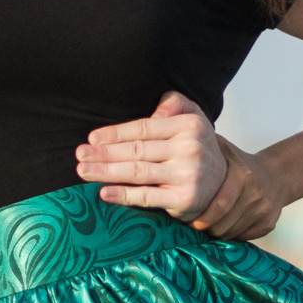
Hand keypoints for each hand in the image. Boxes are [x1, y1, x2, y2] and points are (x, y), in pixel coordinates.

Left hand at [75, 91, 227, 220]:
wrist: (223, 183)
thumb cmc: (196, 148)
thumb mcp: (193, 117)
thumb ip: (175, 103)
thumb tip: (157, 109)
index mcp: (189, 125)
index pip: (144, 128)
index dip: (115, 133)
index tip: (92, 138)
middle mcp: (190, 148)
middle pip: (137, 150)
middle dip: (104, 153)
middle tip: (80, 155)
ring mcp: (187, 175)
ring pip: (138, 172)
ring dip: (106, 172)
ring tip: (83, 171)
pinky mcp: (184, 200)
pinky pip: (147, 196)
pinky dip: (123, 195)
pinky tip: (104, 193)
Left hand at [192, 137, 283, 241]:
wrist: (277, 176)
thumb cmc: (241, 163)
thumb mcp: (226, 150)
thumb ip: (204, 147)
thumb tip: (178, 138)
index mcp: (244, 176)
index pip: (220, 205)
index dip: (202, 216)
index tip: (188, 218)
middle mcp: (257, 194)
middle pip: (223, 223)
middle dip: (205, 227)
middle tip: (192, 225)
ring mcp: (264, 211)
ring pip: (231, 233)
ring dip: (215, 233)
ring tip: (205, 225)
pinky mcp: (269, 224)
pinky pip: (242, 237)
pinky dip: (229, 235)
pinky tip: (223, 225)